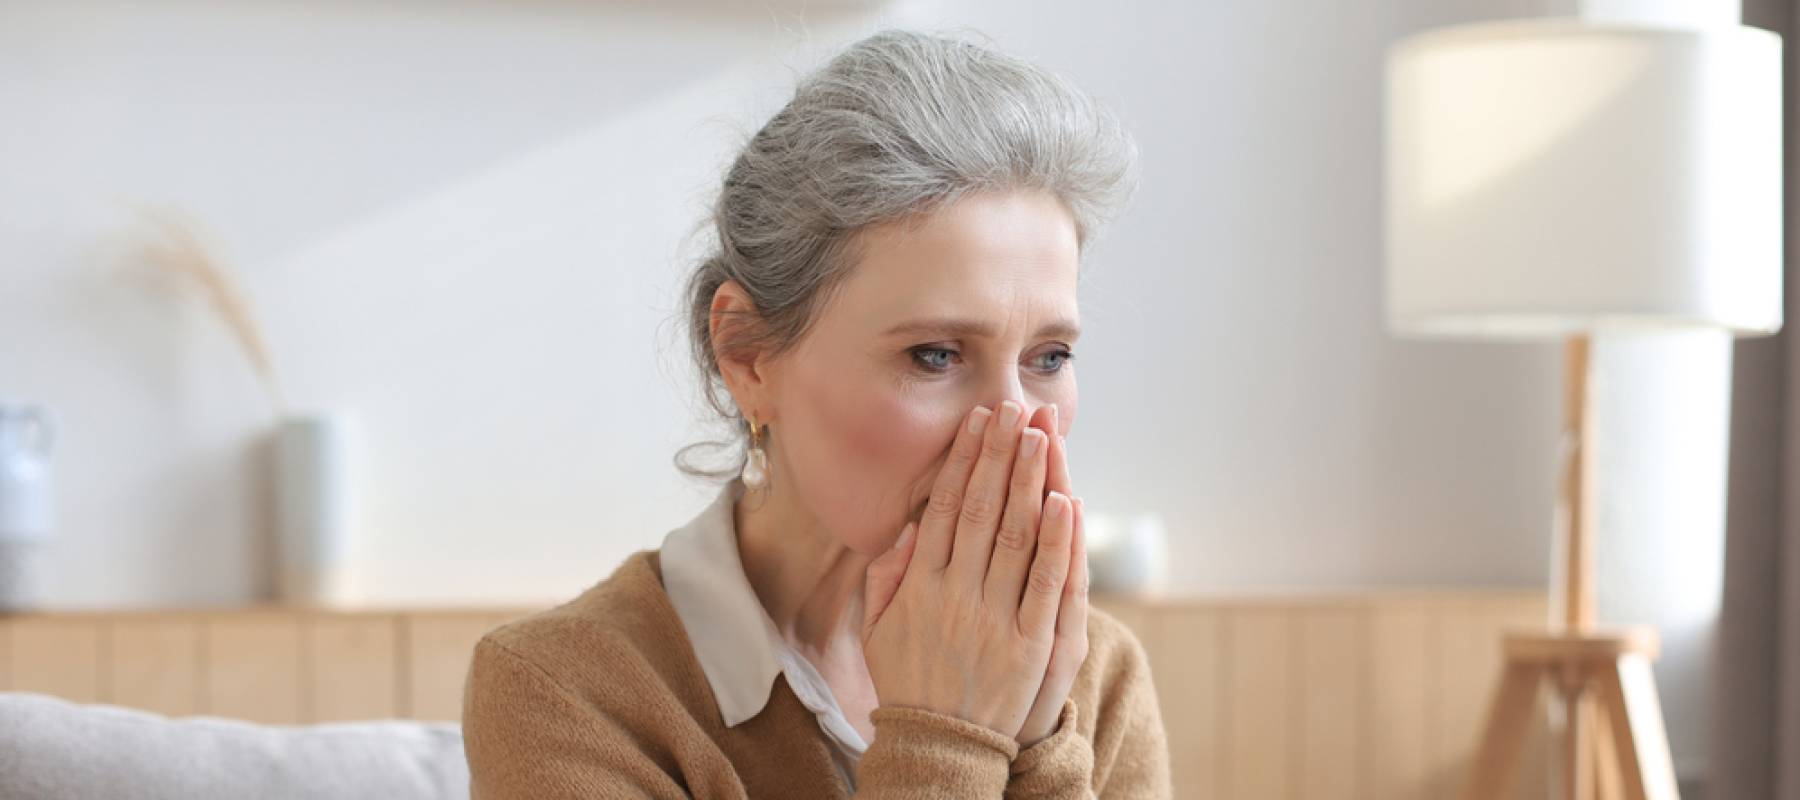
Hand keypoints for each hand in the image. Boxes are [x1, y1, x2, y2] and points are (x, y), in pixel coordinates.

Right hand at [860, 400, 1078, 740]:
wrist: (938, 748)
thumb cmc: (908, 682)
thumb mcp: (880, 628)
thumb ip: (888, 576)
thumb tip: (908, 525)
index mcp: (920, 585)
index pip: (945, 507)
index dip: (964, 460)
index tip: (977, 421)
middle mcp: (956, 595)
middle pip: (983, 509)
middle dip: (1000, 453)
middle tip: (1014, 407)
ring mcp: (995, 619)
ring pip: (1016, 536)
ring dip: (1030, 480)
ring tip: (1042, 435)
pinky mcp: (1030, 646)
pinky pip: (1047, 583)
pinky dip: (1058, 540)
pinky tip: (1064, 500)